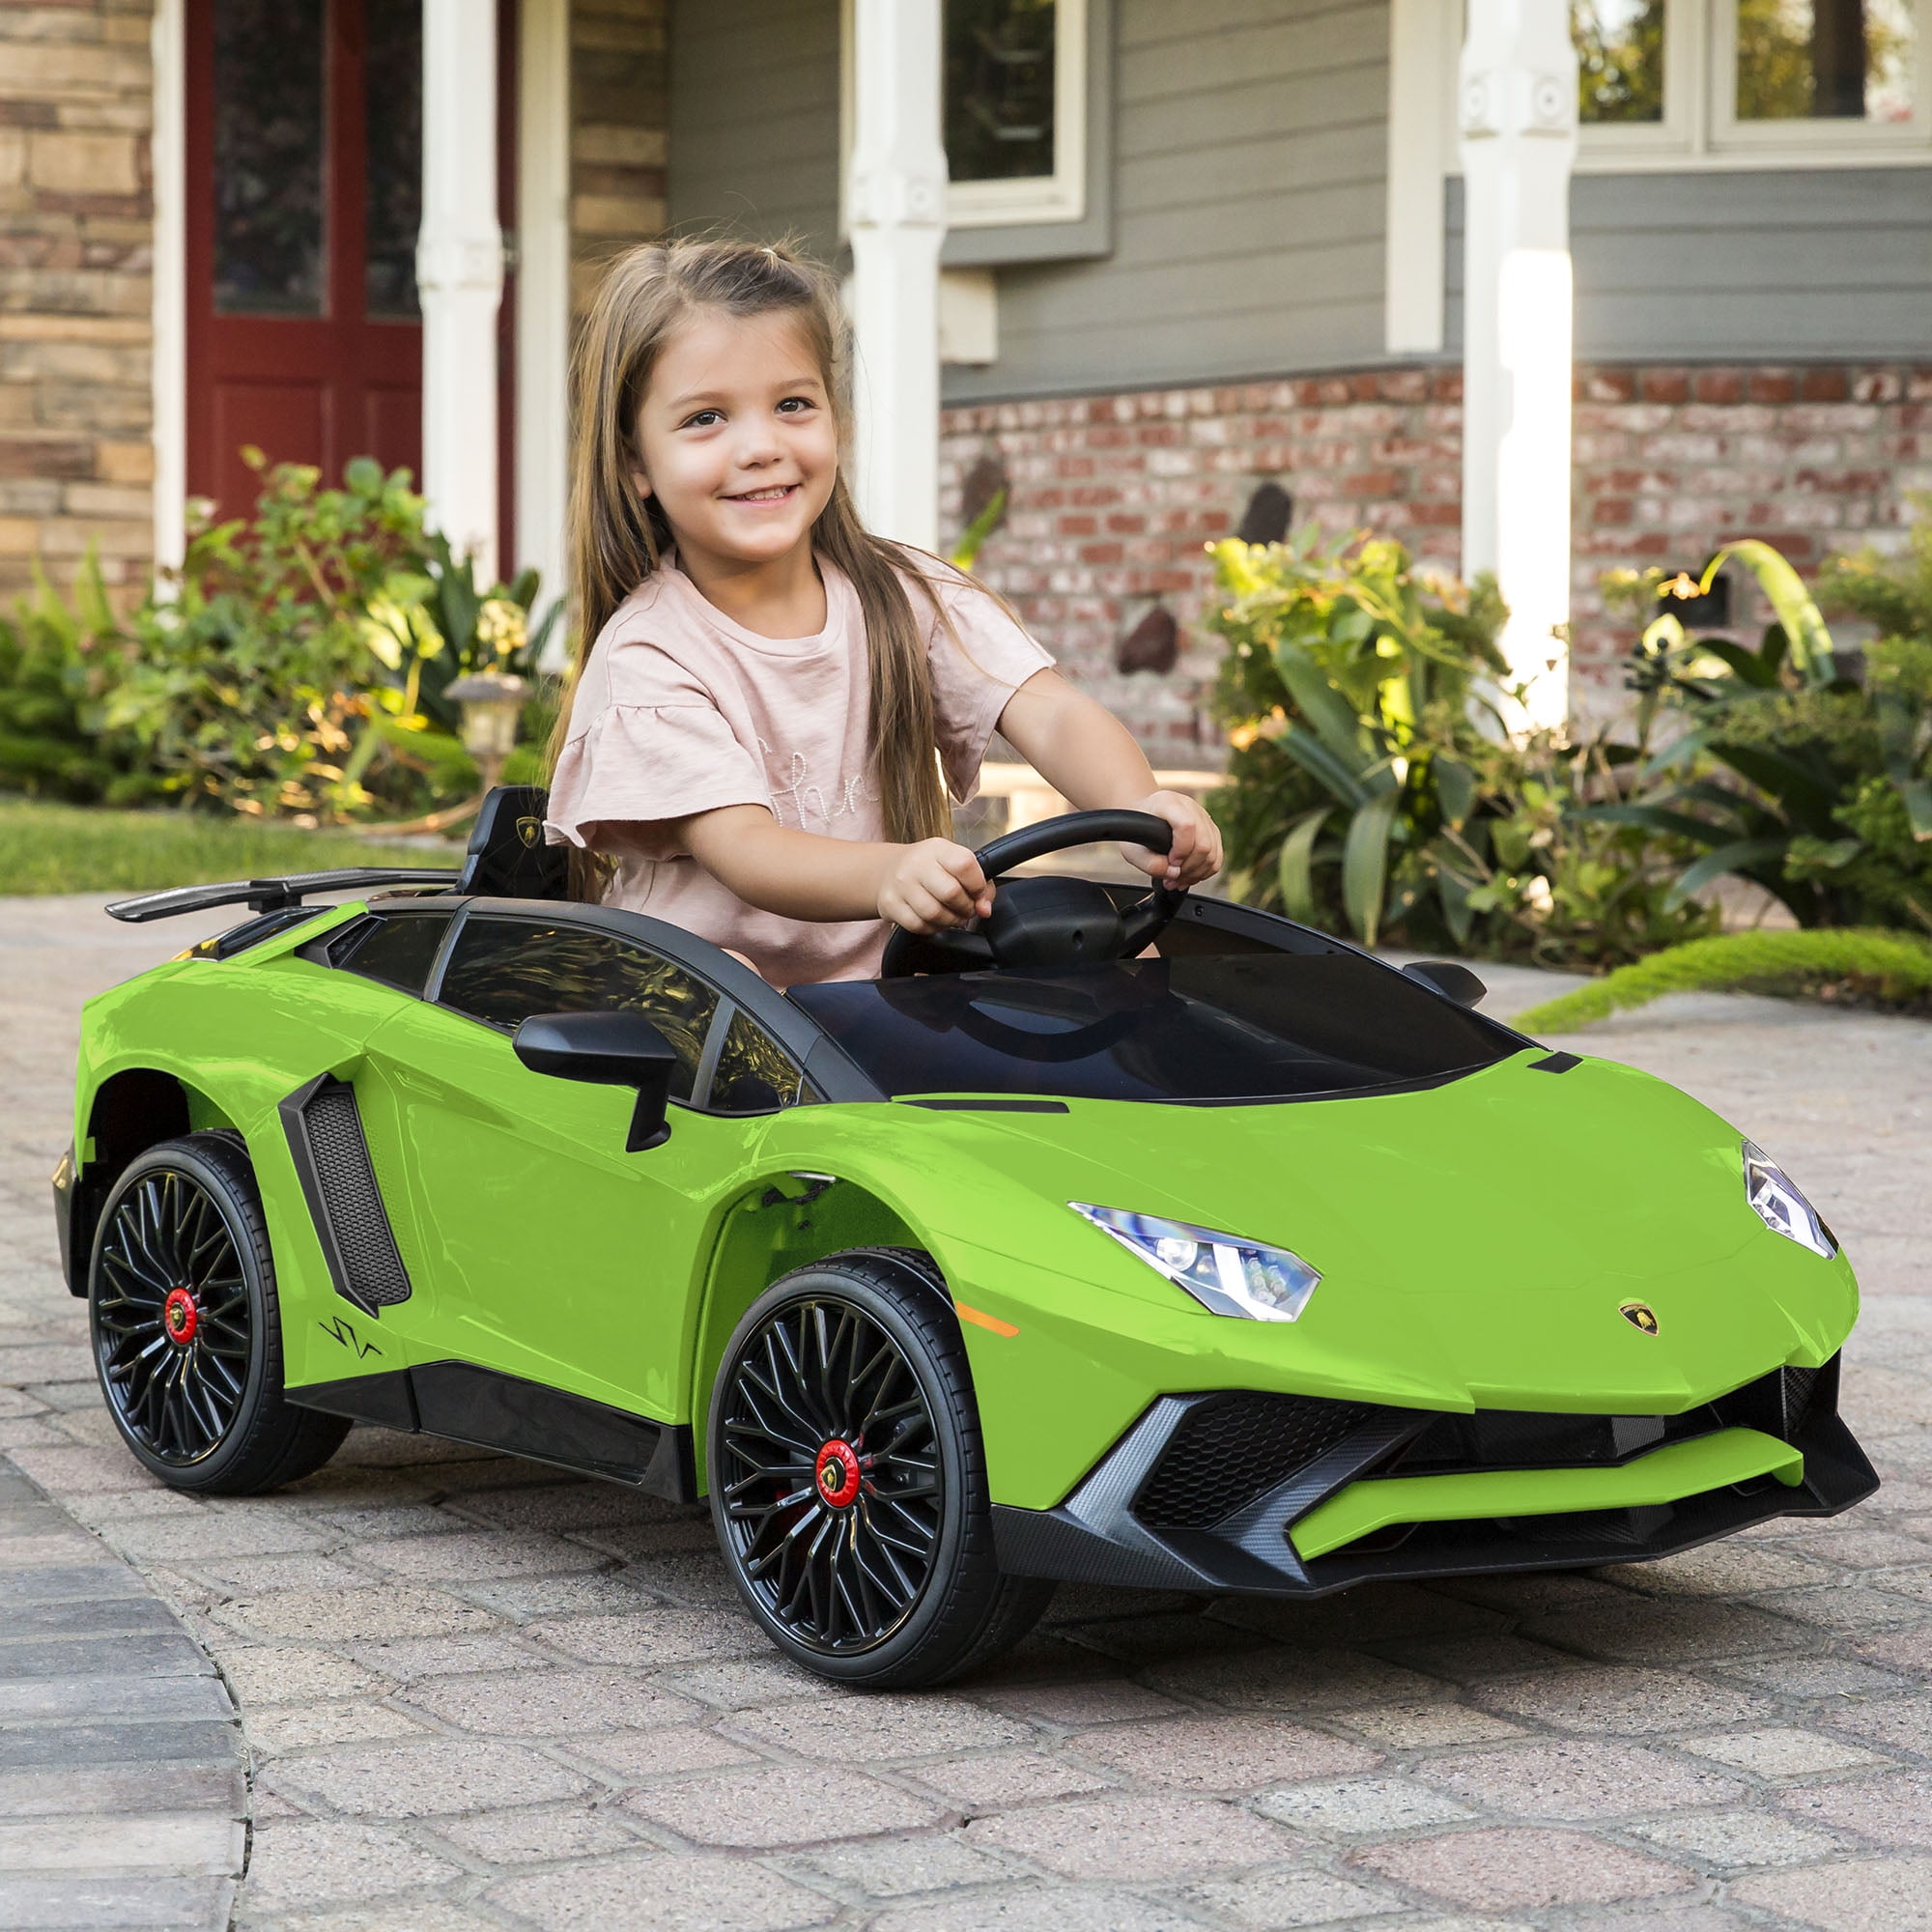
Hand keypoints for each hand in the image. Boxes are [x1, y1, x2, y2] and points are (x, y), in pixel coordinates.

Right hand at [877, 839, 993, 932]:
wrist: (888, 870)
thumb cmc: (928, 869)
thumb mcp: (952, 863)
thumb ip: (978, 882)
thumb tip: (984, 908)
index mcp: (938, 849)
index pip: (965, 865)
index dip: (978, 885)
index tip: (979, 893)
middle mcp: (917, 863)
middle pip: (951, 893)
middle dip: (966, 907)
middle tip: (966, 909)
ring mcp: (901, 884)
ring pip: (935, 914)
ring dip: (950, 921)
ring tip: (952, 916)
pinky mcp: (890, 904)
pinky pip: (918, 926)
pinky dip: (933, 928)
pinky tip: (935, 921)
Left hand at [1122, 790, 1221, 890]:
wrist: (1143, 816)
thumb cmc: (1137, 830)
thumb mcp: (1132, 850)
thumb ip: (1150, 864)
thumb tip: (1175, 874)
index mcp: (1168, 803)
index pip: (1187, 825)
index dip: (1181, 850)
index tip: (1171, 862)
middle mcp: (1190, 807)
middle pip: (1204, 843)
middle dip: (1189, 868)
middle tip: (1172, 879)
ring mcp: (1203, 817)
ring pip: (1213, 852)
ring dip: (1197, 873)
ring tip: (1178, 880)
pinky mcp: (1211, 829)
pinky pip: (1217, 856)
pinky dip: (1205, 871)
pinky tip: (1189, 876)